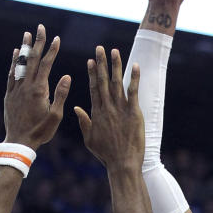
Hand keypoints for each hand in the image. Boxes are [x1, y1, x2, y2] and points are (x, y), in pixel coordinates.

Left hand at [4, 25, 70, 148]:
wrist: (19, 141)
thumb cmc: (40, 132)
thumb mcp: (55, 116)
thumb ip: (60, 95)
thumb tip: (66, 76)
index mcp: (39, 90)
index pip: (46, 65)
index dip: (52, 50)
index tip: (57, 39)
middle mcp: (26, 86)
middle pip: (33, 59)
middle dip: (37, 42)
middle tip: (40, 27)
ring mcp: (16, 89)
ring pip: (20, 63)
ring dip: (24, 47)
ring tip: (27, 34)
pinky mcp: (9, 94)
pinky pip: (12, 74)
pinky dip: (14, 62)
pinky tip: (16, 53)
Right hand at [75, 47, 144, 170]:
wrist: (123, 164)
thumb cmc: (106, 155)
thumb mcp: (90, 140)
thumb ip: (84, 123)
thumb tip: (77, 108)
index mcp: (97, 113)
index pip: (93, 88)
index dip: (92, 73)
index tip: (91, 61)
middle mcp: (107, 108)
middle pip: (103, 81)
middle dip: (101, 63)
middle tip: (100, 48)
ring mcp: (121, 109)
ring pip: (117, 82)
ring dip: (116, 65)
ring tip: (114, 51)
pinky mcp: (134, 113)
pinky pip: (133, 91)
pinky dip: (134, 78)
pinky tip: (135, 65)